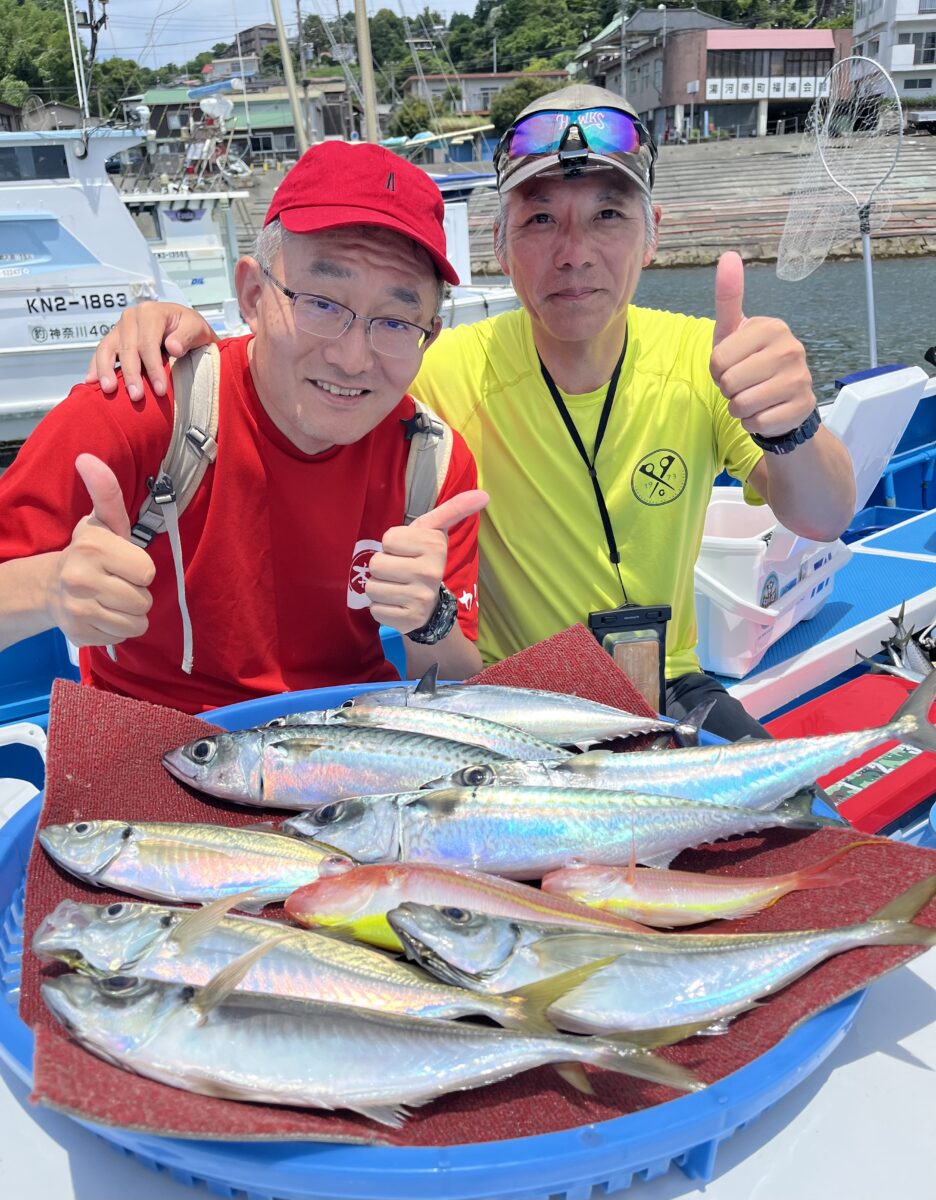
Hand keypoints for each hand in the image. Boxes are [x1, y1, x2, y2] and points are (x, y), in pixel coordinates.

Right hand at [48, 455, 155, 647]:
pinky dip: (115, 629)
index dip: (140, 569)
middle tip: (117, 583)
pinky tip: (100, 614)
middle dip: (136, 593)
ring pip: (135, 623)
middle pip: (143, 600)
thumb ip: (106, 492)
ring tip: (111, 599)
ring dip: (130, 614)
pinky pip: (120, 637)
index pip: (147, 572)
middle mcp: (82, 578)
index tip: (123, 563)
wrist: (52, 587)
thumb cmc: (92, 552)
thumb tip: (87, 458)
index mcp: (94, 548)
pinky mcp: (78, 634)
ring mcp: (78, 609)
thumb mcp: (103, 522)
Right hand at [85, 302, 216, 400]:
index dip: (153, 367)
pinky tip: (91, 381)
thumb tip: (172, 347)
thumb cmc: (191, 330)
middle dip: (131, 374)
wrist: (185, 327)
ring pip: (107, 349)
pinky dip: (95, 367)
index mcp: (151, 312)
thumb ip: (187, 336)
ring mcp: (120, 328)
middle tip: (137, 397)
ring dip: (106, 370)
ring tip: (108, 389)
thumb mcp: (197, 328)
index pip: (149, 343)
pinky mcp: (114, 339)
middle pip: (127, 348)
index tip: (160, 390)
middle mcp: (131, 318)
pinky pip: (101, 353)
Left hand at [366, 490, 487, 634]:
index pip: (387, 539)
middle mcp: (430, 573)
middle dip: (383, 567)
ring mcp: (420, 599)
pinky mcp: (408, 620)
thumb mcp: (434, 531)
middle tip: (400, 571)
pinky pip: (375, 609)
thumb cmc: (423, 559)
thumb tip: (484, 494)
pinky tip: (396, 604)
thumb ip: (454, 509)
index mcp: (435, 546)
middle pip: (376, 563)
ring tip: (398, 587)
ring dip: (380, 587)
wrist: (431, 605)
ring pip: (372, 587)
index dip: (392, 546)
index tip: (407, 552)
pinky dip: (381, 607)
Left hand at [709, 252, 815, 437]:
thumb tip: (728, 256)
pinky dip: (752, 423)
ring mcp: (800, 378)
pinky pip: (757, 423)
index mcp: (772, 328)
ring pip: (742, 405)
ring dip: (739, 408)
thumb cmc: (751, 363)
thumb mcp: (734, 331)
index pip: (718, 360)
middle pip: (729, 382)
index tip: (733, 366)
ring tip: (753, 397)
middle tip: (743, 385)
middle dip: (728, 390)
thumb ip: (728, 297)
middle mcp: (790, 349)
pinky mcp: (802, 406)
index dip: (717, 371)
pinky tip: (765, 412)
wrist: (784, 400)